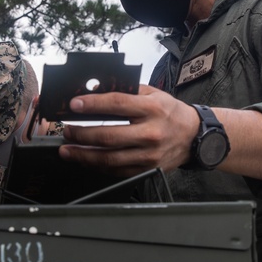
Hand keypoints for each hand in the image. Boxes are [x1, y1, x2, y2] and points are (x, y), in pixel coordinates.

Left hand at [57, 84, 198, 177]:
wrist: (194, 136)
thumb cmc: (170, 112)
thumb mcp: (152, 94)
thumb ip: (126, 92)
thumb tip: (95, 91)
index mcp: (152, 109)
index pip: (117, 104)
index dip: (93, 105)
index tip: (74, 105)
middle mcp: (151, 133)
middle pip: (109, 136)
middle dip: (82, 134)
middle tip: (67, 131)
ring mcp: (149, 155)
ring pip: (110, 158)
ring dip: (84, 155)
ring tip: (68, 150)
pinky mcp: (147, 170)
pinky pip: (117, 171)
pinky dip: (98, 166)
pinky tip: (86, 160)